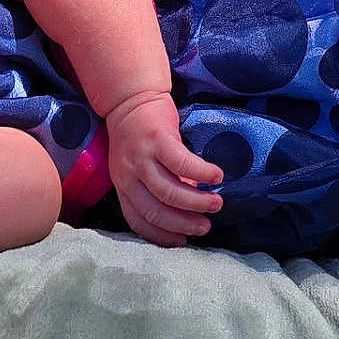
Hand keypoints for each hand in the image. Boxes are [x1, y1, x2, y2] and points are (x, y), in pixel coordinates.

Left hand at [103, 91, 223, 246]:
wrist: (131, 98)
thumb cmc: (139, 136)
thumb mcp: (138, 166)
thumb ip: (155, 187)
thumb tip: (187, 210)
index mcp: (122, 185)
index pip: (138, 220)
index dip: (162, 235)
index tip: (184, 241)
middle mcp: (128, 174)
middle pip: (155, 209)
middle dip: (183, 223)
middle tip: (205, 226)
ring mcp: (141, 157)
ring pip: (168, 191)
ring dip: (195, 202)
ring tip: (216, 204)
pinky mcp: (157, 138)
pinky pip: (181, 163)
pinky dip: (200, 173)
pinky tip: (216, 176)